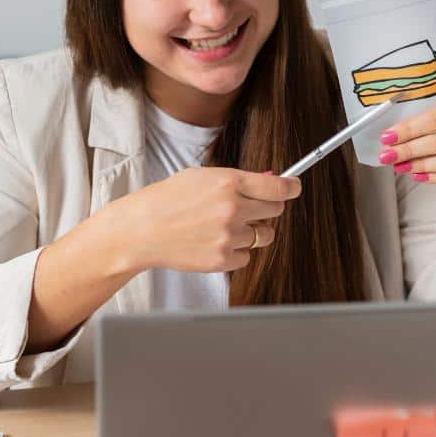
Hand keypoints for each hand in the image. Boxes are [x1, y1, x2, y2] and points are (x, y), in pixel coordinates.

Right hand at [94, 167, 301, 274]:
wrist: (141, 230)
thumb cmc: (168, 200)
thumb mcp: (202, 177)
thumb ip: (237, 180)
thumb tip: (270, 181)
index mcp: (229, 182)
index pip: (278, 187)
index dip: (291, 187)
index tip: (294, 187)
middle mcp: (233, 208)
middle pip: (275, 211)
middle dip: (267, 208)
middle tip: (248, 207)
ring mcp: (229, 236)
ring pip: (263, 236)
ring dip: (252, 231)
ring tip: (225, 227)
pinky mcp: (223, 259)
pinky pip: (247, 256)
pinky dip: (236, 251)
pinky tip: (213, 242)